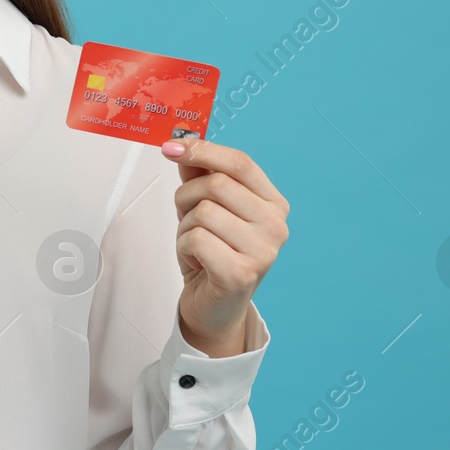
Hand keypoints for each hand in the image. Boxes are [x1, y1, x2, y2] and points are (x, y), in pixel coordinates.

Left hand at [162, 136, 289, 356]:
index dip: (203, 149)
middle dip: (187, 196)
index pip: (240, 163)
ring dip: (185, 226)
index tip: (173, 147)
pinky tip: (196, 260)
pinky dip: (183, 247)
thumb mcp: (207, 208)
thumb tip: (183, 142)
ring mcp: (263, 251)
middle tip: (186, 215)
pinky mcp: (241, 273)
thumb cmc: (212, 255)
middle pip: (216, 184)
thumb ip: (200, 175)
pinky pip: (195, 238)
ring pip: (203, 212)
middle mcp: (275, 226)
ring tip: (195, 243)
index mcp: (273, 204)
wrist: (214, 308)